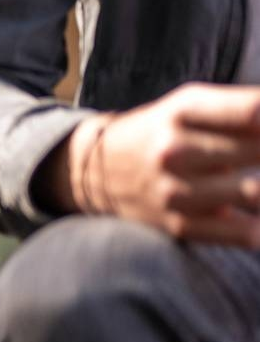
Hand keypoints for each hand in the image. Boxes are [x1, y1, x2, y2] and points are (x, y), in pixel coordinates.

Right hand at [50, 83, 259, 244]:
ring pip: (257, 193)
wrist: (97, 172)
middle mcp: (176, 150)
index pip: (253, 112)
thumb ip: (245, 111)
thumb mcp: (191, 107)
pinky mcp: (182, 226)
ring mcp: (177, 192)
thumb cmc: (164, 133)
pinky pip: (245, 234)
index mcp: (183, 111)